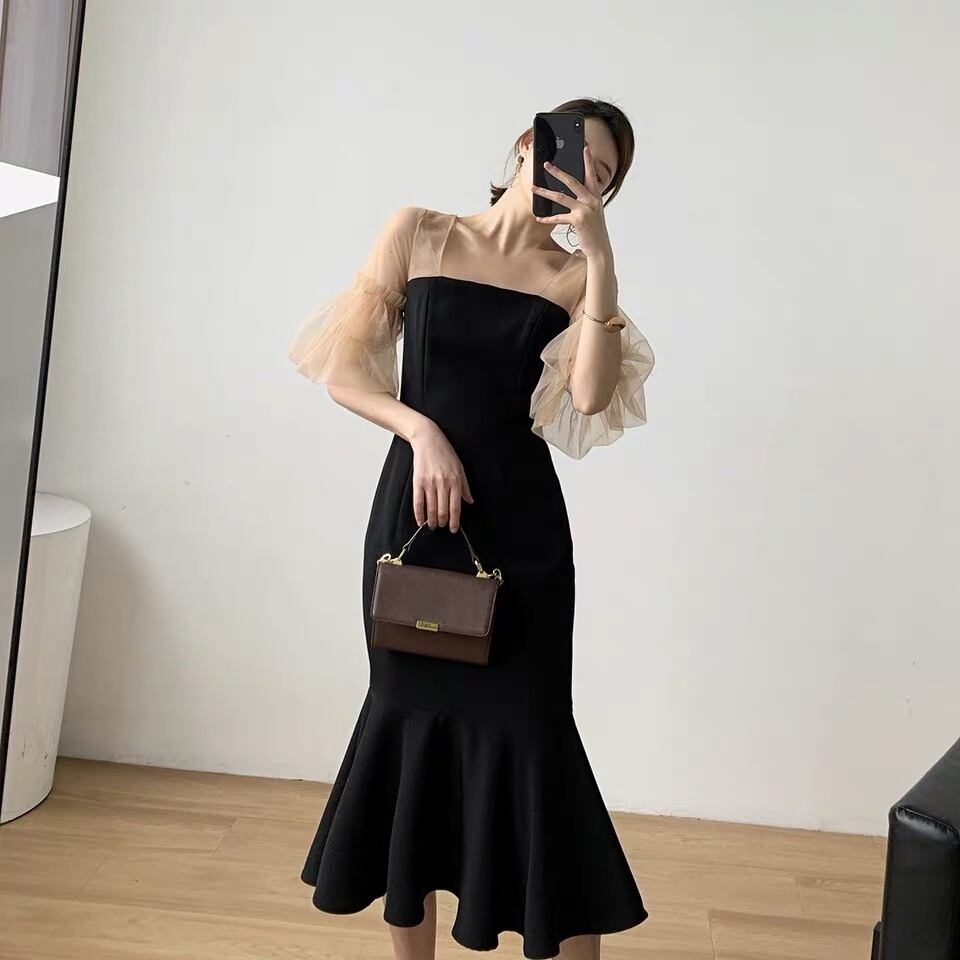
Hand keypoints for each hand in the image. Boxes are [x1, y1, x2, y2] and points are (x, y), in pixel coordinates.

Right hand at [410, 423, 473, 532]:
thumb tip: (470, 501)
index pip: (456, 507)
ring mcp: (430, 483)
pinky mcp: (418, 481)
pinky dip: (419, 514)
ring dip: (431, 521)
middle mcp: (443, 483)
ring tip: (432, 526)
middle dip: (443, 522)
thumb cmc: (445, 453)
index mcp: (455, 481)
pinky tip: (420, 521)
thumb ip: (464, 487)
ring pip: (431, 509)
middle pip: (443, 510)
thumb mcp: (460, 468)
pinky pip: (418, 502)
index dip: (455, 521)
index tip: (453, 529)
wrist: (429, 440)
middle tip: (442, 527)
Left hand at [532, 144, 612, 259]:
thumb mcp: (593, 213)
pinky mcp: (578, 220)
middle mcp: (591, 200)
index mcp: (596, 197)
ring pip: (561, 197)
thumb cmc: (594, 231)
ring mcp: (585, 209)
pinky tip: (539, 217)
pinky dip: (547, 218)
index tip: (585, 147)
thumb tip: (568, 194)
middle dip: (557, 172)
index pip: (591, 175)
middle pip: (572, 181)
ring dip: (545, 192)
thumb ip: (585, 202)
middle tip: (546, 164)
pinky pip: (558, 217)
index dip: (588, 160)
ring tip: (534, 188)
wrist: (600, 249)